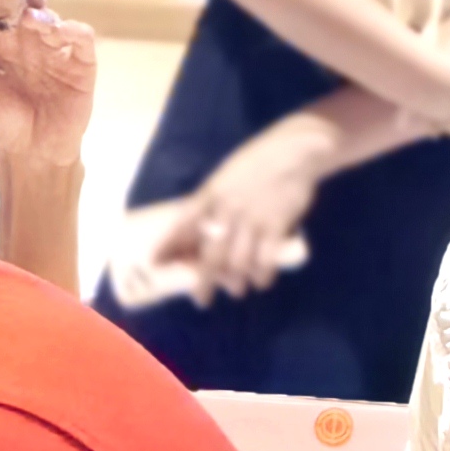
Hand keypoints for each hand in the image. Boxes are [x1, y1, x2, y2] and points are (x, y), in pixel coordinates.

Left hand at [0, 5, 98, 174]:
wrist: (34, 152)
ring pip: (51, 20)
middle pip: (26, 10)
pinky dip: (73, 30)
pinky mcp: (81, 63)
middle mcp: (30, 43)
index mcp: (3, 47)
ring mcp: (56, 50)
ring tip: (30, 18)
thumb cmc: (4, 125)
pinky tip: (60, 30)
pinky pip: (81, 38)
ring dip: (41, 15)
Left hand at [182, 120, 334, 300]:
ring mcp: (253, 218)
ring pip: (238, 262)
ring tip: (238, 290)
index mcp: (210, 195)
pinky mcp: (277, 224)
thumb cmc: (255, 164)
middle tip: (201, 300)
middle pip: (210, 255)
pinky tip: (262, 281)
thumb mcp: (224, 177)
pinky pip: (266, 259)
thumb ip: (211, 203)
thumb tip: (199, 233)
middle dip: (203, 282)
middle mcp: (227, 210)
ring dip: (237, 281)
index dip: (168, 245)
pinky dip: (263, 275)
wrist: (294, 150)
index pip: (182, 224)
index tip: (155, 263)